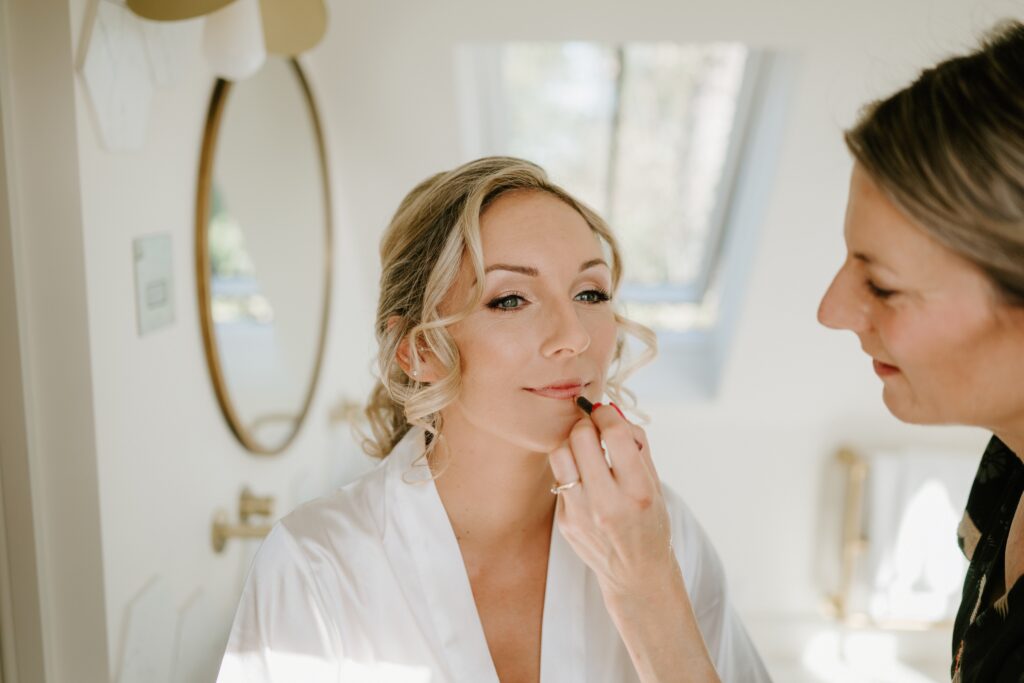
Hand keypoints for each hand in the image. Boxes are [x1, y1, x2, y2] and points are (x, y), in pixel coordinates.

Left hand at [548, 403, 720, 682]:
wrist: (636, 574)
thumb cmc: (650, 522)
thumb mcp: (655, 484)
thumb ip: (637, 445)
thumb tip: (613, 412)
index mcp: (638, 491)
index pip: (614, 434)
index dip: (607, 415)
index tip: (605, 413)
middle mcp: (607, 504)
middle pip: (579, 438)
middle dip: (586, 425)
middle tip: (593, 429)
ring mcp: (581, 514)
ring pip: (560, 454)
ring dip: (571, 445)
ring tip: (585, 451)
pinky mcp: (564, 521)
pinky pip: (560, 479)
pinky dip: (571, 471)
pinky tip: (584, 480)